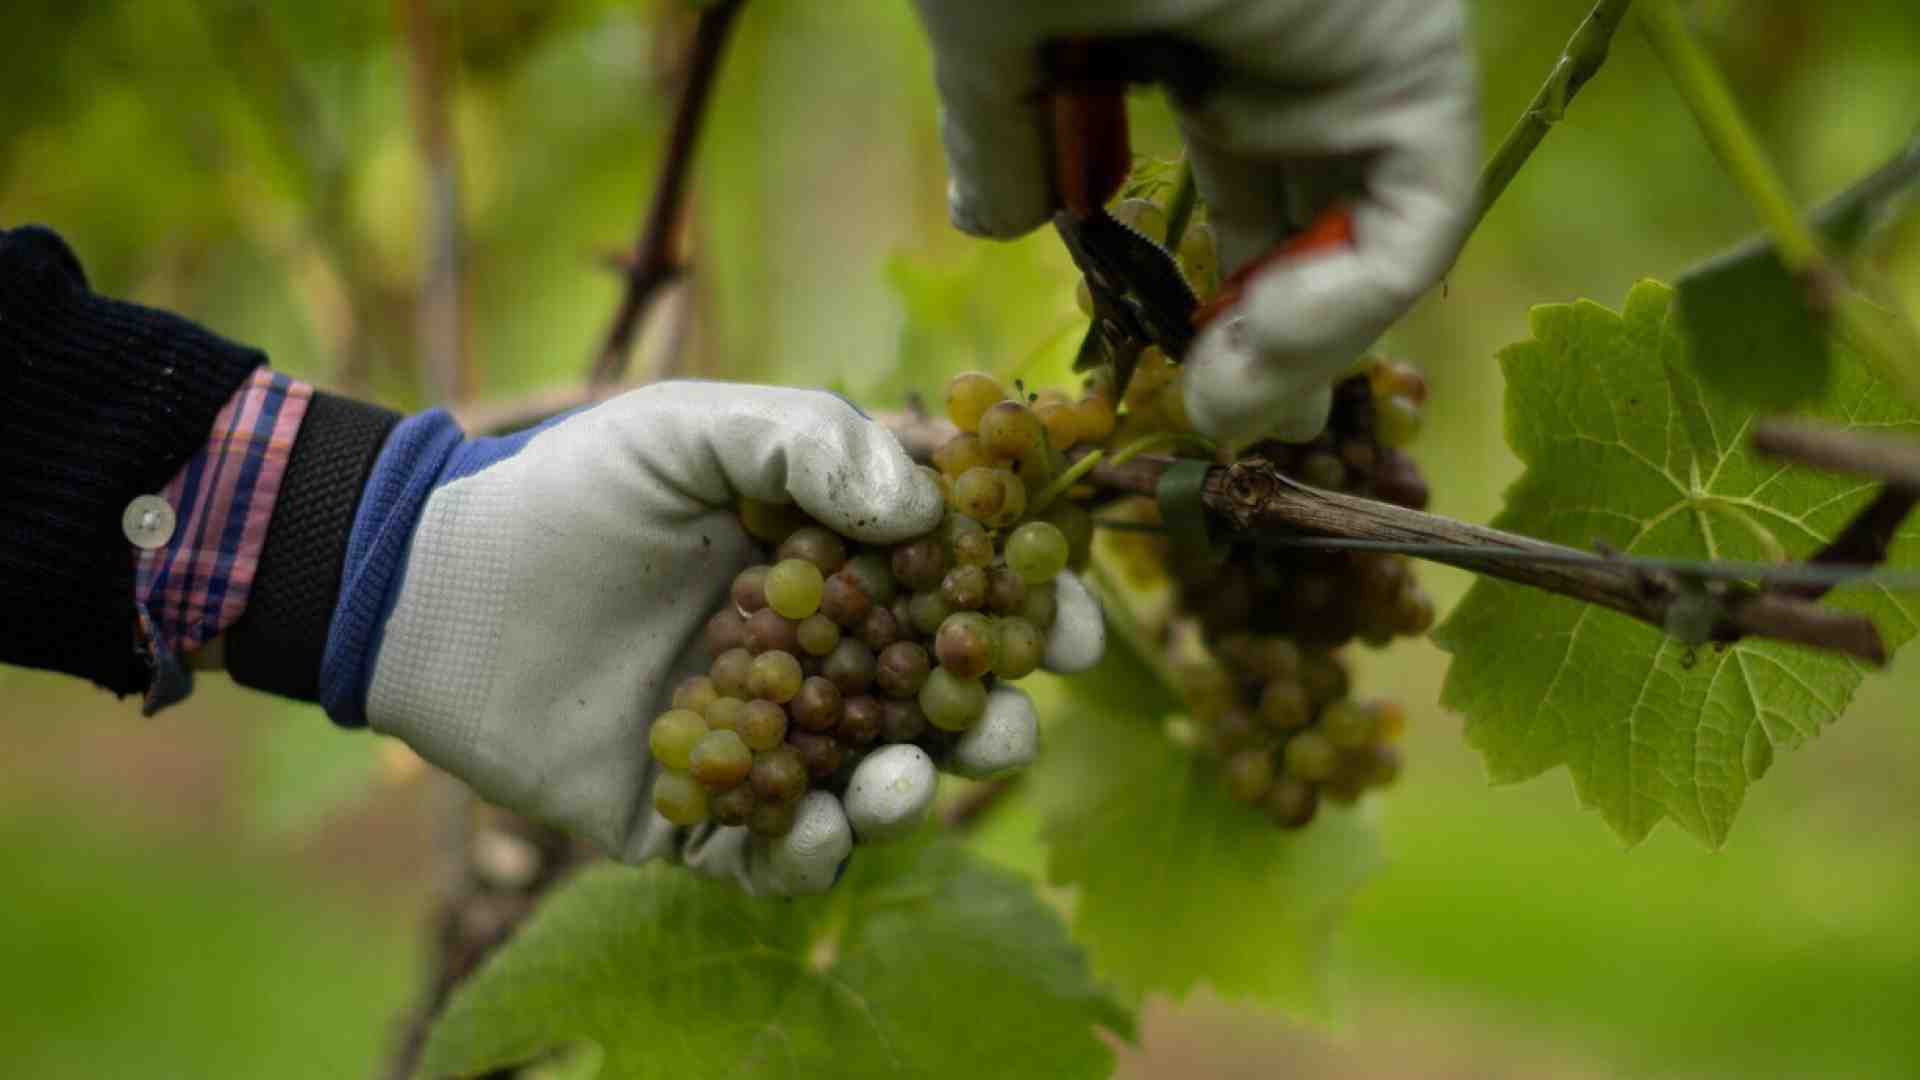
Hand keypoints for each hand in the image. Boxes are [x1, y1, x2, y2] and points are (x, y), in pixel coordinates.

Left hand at [343, 383, 1101, 894]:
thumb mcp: (692, 428)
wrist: (436, 588)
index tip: (1071, 619)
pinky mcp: (702, 815)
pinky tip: (809, 828)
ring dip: (909, 793)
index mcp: (835, 566)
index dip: (1025, 606)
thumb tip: (922, 503)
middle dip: (992, 719)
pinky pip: (775, 855)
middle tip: (1004, 719)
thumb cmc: (570, 493)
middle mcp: (817, 659)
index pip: (959, 590)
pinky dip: (804, 853)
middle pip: (938, 704)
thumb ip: (808, 440)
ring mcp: (765, 741)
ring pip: (872, 788)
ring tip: (898, 780)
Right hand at [911, 0, 1477, 444]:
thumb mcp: (995, 46)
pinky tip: (1253, 346)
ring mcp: (1365, 56)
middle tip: (1232, 432)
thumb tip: (991, 221)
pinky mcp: (1413, 58)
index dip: (1215, 302)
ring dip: (1311, 347)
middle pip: (1318, 226)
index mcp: (1210, 42)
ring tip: (1234, 418)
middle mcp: (1302, 57)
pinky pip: (1411, 218)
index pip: (1246, 195)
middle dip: (1278, 344)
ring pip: (1377, 237)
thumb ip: (1004, 135)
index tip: (1171, 384)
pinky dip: (1343, 305)